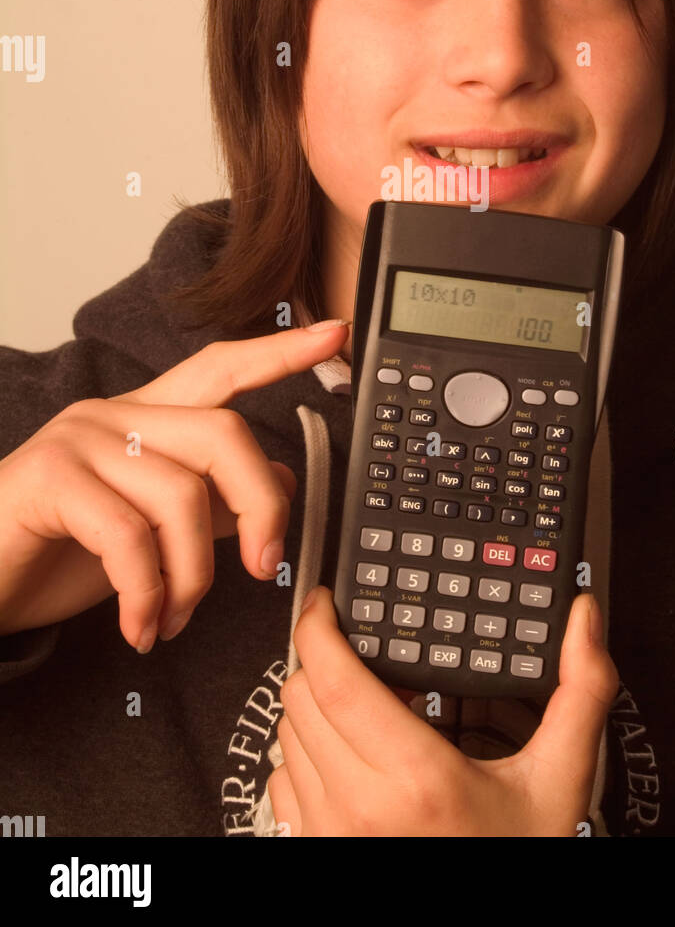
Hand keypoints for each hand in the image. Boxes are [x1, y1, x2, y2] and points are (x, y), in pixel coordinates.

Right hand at [0, 320, 348, 647]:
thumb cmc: (57, 552)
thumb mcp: (151, 528)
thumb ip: (212, 502)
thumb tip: (282, 483)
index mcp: (147, 417)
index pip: (222, 369)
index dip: (280, 354)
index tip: (336, 336)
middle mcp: (117, 414)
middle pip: (225, 433)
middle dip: (262, 506)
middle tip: (265, 569)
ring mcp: (80, 440)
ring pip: (181, 494)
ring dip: (193, 578)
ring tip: (172, 621)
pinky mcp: (48, 479)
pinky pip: (127, 536)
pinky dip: (147, 595)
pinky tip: (141, 628)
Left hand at [267, 585, 618, 836]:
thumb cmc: (520, 859)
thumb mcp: (559, 781)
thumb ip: (580, 694)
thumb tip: (585, 620)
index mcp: (418, 777)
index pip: (335, 682)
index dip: (319, 629)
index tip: (326, 604)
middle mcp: (359, 808)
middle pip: (301, 699)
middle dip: (321, 661)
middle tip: (355, 652)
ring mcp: (329, 835)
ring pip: (288, 738)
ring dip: (314, 709)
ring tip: (360, 707)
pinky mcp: (314, 851)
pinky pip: (283, 784)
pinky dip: (305, 758)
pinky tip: (348, 758)